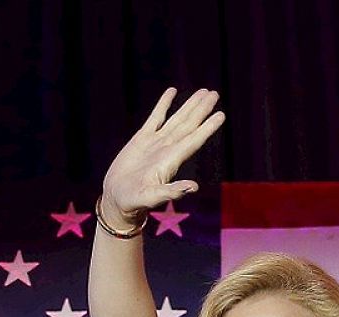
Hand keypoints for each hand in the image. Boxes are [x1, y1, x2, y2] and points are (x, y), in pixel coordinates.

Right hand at [100, 87, 226, 229]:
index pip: (194, 140)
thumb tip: (194, 187)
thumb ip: (172, 192)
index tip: (221, 114)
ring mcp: (155, 142)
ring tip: (203, 92)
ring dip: (189, 105)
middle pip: (189, 125)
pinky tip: (172, 91)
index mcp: (172, 160)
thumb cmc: (134, 202)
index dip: (208, 127)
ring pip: (176, 118)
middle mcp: (167, 149)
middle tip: (215, 93)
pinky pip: (156, 117)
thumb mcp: (152, 197)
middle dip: (202, 109)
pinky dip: (164, 104)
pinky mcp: (141, 139)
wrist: (117, 199)